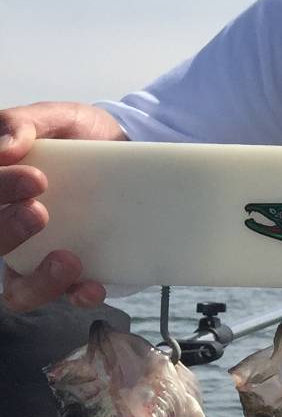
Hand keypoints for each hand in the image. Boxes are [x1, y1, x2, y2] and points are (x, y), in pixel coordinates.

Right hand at [1, 101, 126, 310]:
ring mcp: (37, 256)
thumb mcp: (58, 119)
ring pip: (15, 289)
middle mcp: (8, 227)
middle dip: (8, 230)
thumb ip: (25, 123)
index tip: (36, 177)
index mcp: (0, 191)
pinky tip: (92, 287)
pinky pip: (62, 298)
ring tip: (68, 260)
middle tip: (40, 211)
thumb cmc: (82, 136)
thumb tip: (4, 148)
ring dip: (37, 281)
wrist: (133, 151)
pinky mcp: (72, 273)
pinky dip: (74, 295)